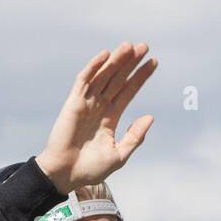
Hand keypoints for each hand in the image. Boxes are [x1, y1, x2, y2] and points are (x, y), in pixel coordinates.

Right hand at [35, 43, 157, 193]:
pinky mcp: (73, 103)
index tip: (154, 62)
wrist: (66, 175)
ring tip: (130, 46)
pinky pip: (84, 80)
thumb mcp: (119, 155)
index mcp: (110, 117)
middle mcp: (98, 107)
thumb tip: (150, 117)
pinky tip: (105, 55)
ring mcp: (86, 103)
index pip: (128, 91)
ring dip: (116, 60)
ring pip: (103, 76)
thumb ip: (135, 136)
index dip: (140, 77)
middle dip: (130, 63)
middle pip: (117, 79)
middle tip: (144, 46)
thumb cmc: (90, 169)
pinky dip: (94, 67)